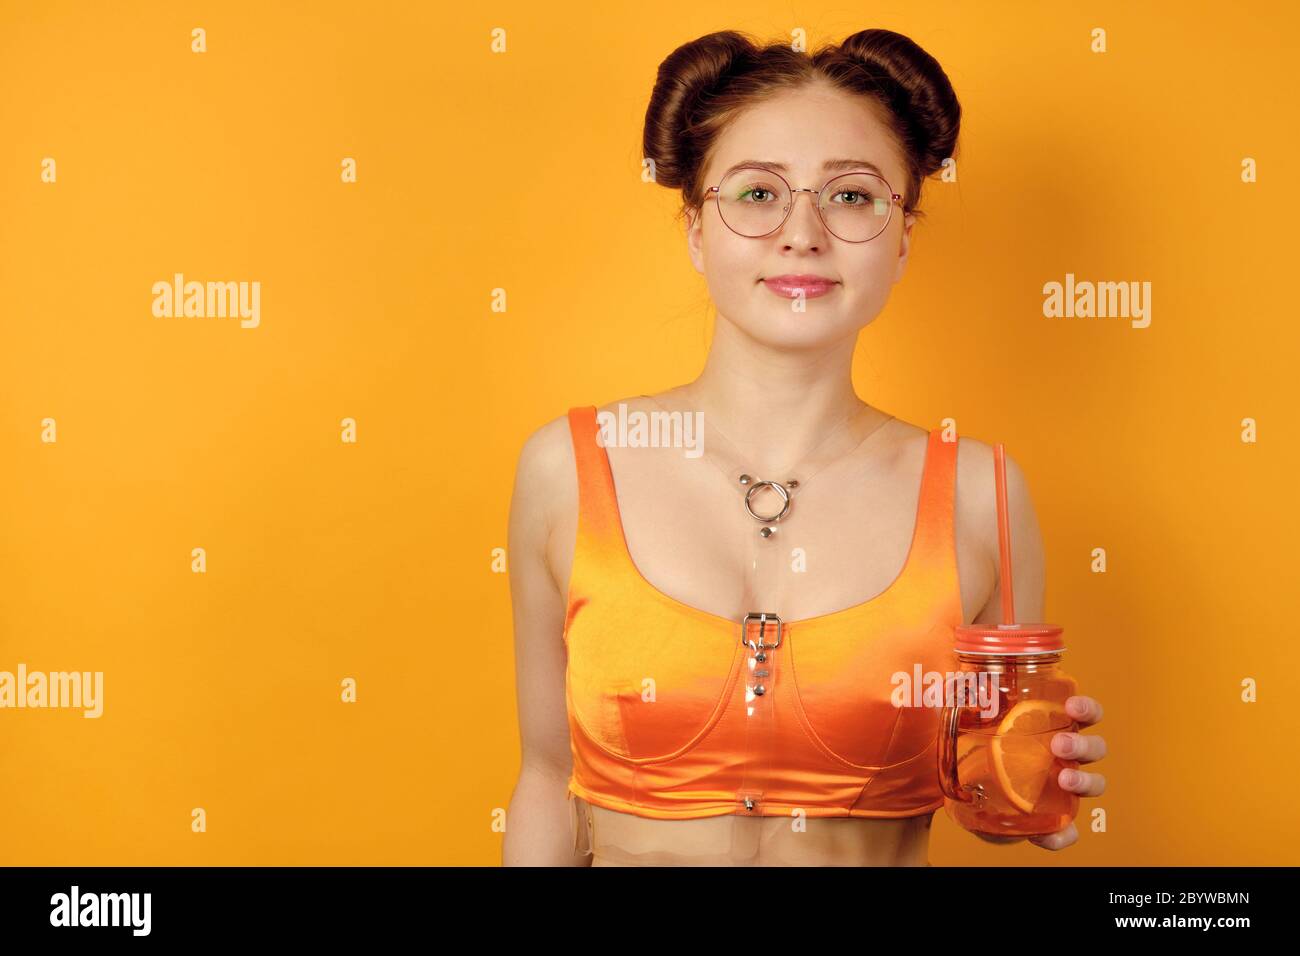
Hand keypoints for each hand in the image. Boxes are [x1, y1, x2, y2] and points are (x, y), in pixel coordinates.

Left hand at [972, 695, 1106, 849]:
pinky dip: (1062, 834)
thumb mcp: (965, 721)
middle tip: (1059, 745)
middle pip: (1094, 747)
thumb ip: (962, 700)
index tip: (1072, 707)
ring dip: (1084, 781)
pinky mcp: (1050, 820)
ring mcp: (1060, 789)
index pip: (1081, 713)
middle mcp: (1062, 757)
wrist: (960, 797)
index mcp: (1049, 727)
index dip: (1086, 708)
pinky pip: (1067, 831)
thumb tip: (951, 674)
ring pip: (1093, 783)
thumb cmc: (971, 750)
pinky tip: (1046, 834)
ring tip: (1063, 780)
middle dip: (1083, 744)